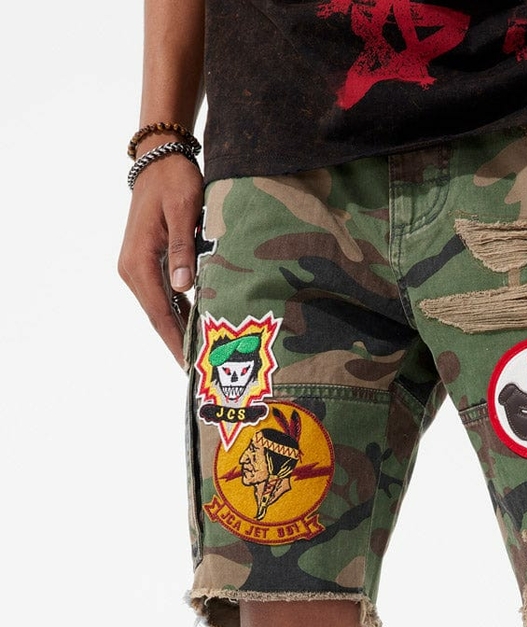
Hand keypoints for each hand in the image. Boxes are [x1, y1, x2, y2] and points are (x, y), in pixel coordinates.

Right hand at [117, 151, 203, 367]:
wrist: (159, 160)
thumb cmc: (174, 181)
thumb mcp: (183, 211)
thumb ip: (182, 249)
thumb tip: (183, 287)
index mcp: (139, 261)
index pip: (161, 312)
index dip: (176, 341)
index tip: (189, 366)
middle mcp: (133, 270)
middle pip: (159, 317)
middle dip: (178, 344)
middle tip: (200, 372)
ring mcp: (137, 268)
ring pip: (161, 310)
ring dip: (179, 332)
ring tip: (200, 357)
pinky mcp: (147, 265)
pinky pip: (164, 297)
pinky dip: (179, 314)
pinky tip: (195, 329)